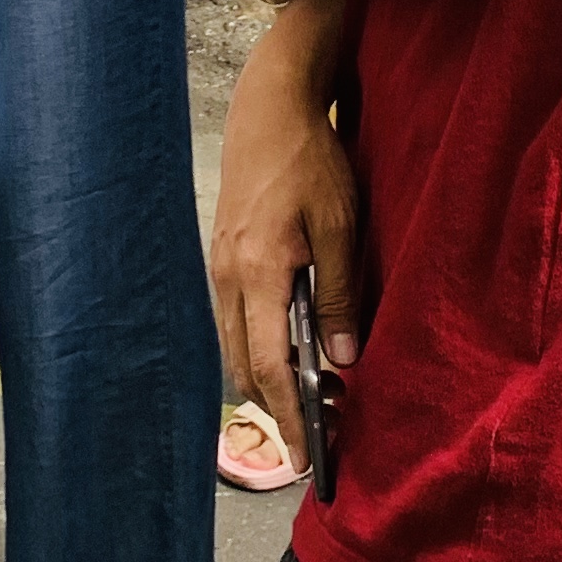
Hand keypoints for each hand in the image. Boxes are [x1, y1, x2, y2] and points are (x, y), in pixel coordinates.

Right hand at [210, 0, 361, 471]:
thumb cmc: (310, 159)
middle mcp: (227, 277)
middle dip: (282, 406)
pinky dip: (262, 345)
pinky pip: (236, 319)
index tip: (309, 457)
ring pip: (238, 346)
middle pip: (246, 368)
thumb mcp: (340, 225)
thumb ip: (338, 295)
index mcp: (256, 273)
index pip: (270, 368)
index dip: (291, 417)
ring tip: (320, 390)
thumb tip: (341, 359)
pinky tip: (295, 345)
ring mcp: (219, 265)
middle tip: (327, 429)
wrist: (269, 105)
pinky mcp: (223, 254)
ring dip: (273, 376)